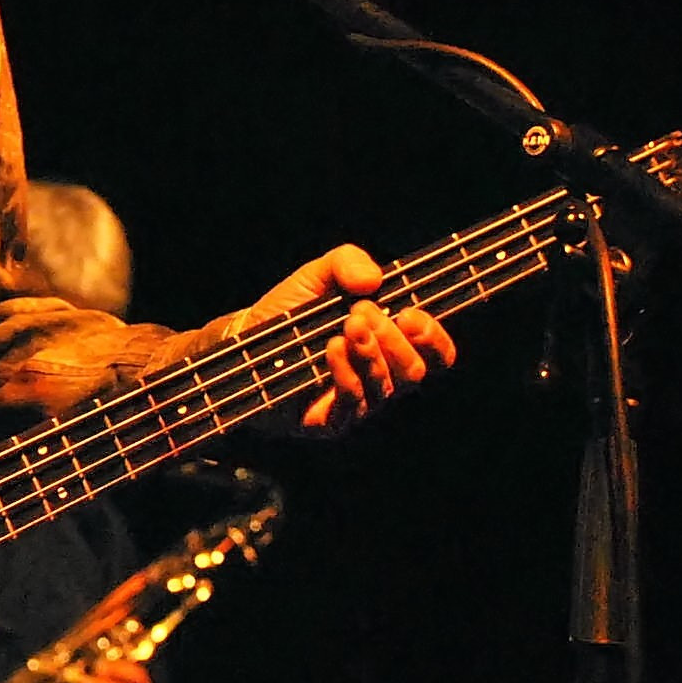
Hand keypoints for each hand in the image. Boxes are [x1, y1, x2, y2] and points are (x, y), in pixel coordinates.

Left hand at [243, 244, 454, 433]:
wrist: (245, 340)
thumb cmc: (290, 311)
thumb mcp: (317, 275)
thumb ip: (346, 262)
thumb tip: (374, 278)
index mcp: (389, 344)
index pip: (436, 353)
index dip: (433, 337)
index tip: (409, 314)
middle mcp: (381, 376)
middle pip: (415, 371)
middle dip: (394, 338)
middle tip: (362, 313)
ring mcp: (358, 402)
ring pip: (386, 387)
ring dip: (371, 352)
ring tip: (347, 325)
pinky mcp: (332, 421)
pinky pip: (353, 403)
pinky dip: (346, 371)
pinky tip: (332, 347)